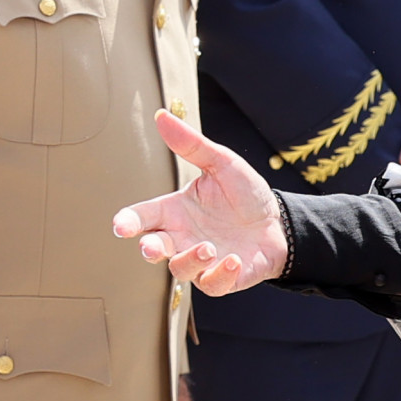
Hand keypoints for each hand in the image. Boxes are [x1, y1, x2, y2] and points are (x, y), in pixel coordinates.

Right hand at [112, 110, 288, 296]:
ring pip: (180, 270)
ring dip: (189, 260)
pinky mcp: (222, 278)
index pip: (144, 217)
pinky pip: (211, 285)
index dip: (129, 222)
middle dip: (149, 249)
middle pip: (154, 248)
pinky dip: (219, 275)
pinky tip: (233, 260)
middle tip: (150, 247)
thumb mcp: (221, 163)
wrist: (280, 222)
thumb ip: (191, 144)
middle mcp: (183, 237)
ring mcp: (201, 261)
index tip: (120, 226)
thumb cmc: (245, 193)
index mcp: (176, 210)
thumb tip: (161, 115)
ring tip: (207, 248)